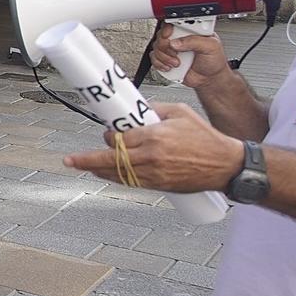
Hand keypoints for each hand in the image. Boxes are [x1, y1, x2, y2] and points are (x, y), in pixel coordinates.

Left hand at [62, 104, 245, 192]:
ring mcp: (154, 174)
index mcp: (154, 136)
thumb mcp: (180, 113)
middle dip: (87, 160)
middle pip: (111, 160)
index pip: (119, 138)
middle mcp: (151, 157)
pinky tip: (104, 175)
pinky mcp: (160, 185)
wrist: (224, 165)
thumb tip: (135, 110)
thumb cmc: (205, 137)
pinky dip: (115, 179)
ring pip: (117, 174)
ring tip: (81, 167)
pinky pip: (131, 183)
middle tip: (70, 160)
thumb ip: (154, 110)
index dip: (108, 136)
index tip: (107, 133)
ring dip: (97, 171)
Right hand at [149, 23, 228, 89]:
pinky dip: (160, 63)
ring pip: (156, 47)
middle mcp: (180, 38)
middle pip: (162, 35)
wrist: (210, 79)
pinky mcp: (167, 59)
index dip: (169, 27)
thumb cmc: (214, 61)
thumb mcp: (211, 47)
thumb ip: (194, 41)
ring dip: (164, 57)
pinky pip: (154, 58)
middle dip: (166, 46)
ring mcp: (172, 49)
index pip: (175, 22)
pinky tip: (170, 67)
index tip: (169, 35)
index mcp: (191, 30)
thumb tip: (176, 42)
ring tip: (177, 63)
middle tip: (176, 53)